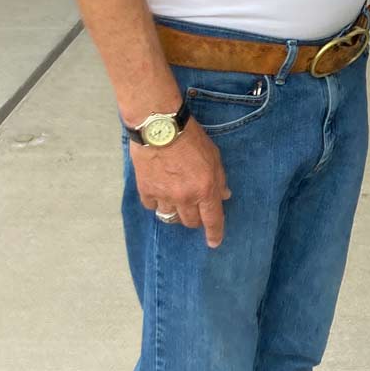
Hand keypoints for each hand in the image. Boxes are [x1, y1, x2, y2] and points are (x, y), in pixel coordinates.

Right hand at [132, 120, 230, 247]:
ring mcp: (164, 196)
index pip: (212, 220)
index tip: (213, 243)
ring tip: (176, 199)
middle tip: (194, 207)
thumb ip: (219, 179)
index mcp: (205, 189)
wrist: (160, 127)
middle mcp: (185, 197)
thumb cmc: (191, 138)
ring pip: (170, 217)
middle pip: (190, 222)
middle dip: (195, 218)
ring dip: (175, 212)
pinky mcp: (145, 190)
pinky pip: (152, 206)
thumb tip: (223, 196)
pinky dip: (157, 202)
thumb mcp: (214, 156)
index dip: (214, 234)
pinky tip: (159, 192)